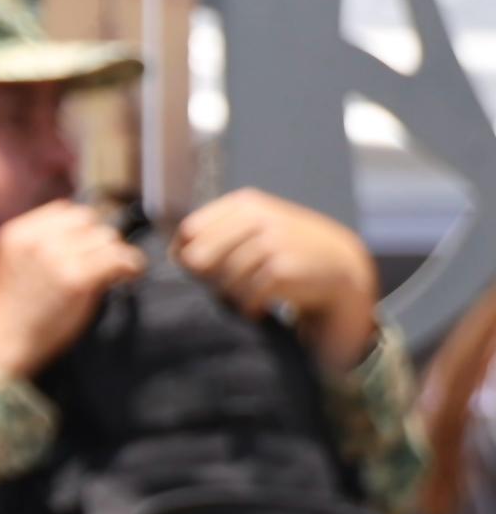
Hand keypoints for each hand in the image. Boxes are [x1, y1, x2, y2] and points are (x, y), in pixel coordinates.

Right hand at [0, 199, 146, 383]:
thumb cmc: (8, 314)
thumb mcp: (13, 264)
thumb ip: (40, 245)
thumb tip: (86, 236)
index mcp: (18, 233)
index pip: (65, 210)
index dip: (82, 228)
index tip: (87, 246)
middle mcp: (37, 240)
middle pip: (89, 220)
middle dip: (98, 240)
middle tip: (101, 262)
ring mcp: (58, 258)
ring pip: (108, 238)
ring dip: (115, 254)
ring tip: (114, 273)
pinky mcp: (78, 279)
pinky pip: (121, 258)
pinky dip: (131, 266)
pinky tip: (127, 278)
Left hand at [174, 188, 381, 367]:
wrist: (344, 270)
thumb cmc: (287, 253)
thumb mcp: (255, 231)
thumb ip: (215, 234)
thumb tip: (170, 252)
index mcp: (245, 204)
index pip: (189, 231)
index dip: (185, 257)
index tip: (200, 273)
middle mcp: (258, 218)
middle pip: (198, 259)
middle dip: (207, 280)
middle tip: (227, 288)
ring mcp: (272, 241)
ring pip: (221, 281)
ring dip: (232, 297)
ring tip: (251, 296)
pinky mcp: (283, 269)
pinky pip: (244, 297)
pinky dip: (249, 308)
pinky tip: (262, 307)